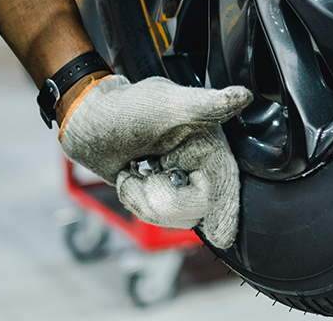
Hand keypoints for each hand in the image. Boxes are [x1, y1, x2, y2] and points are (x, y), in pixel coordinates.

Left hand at [58, 75, 251, 248]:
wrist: (89, 120)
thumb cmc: (126, 107)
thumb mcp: (166, 106)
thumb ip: (207, 106)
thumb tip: (243, 96)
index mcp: (208, 142)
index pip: (225, 182)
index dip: (226, 209)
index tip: (222, 236)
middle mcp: (198, 162)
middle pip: (197, 208)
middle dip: (163, 199)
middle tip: (143, 175)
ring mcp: (178, 179)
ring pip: (174, 216)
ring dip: (144, 199)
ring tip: (133, 173)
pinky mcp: (160, 191)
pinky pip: (156, 215)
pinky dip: (138, 201)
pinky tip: (131, 179)